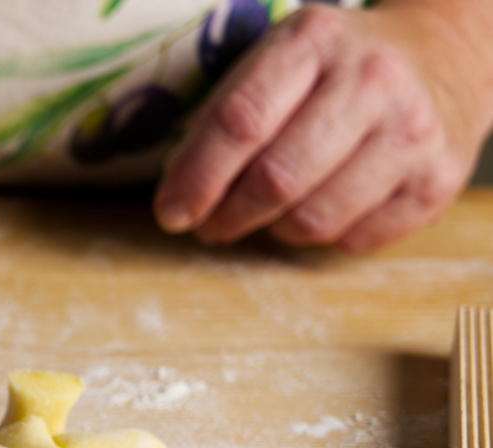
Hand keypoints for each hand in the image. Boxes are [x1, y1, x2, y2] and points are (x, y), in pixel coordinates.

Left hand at [153, 0, 492, 252]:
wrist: (442, 60)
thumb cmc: (334, 71)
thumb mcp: (277, 63)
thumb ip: (222, 120)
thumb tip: (178, 199)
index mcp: (314, 41)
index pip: (240, 122)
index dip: (196, 179)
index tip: (171, 213)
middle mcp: (371, 80)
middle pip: (275, 179)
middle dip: (227, 216)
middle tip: (211, 226)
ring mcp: (412, 131)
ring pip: (313, 220)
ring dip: (274, 231)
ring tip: (269, 215)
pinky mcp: (437, 179)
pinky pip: (355, 240)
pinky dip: (326, 238)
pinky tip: (324, 209)